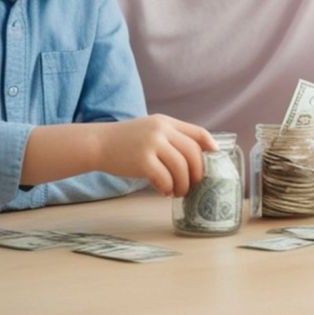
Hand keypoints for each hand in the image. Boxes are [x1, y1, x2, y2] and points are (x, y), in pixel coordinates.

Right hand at [95, 114, 215, 197]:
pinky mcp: (142, 160)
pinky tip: (164, 192)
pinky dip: (168, 188)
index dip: (211, 149)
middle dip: (198, 173)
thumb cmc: (126, 142)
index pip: (199, 133)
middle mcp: (161, 130)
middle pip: (193, 153)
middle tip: (194, 185)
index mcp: (166, 122)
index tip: (216, 162)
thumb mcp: (150, 130)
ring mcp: (152, 144)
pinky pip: (164, 178)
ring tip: (178, 192)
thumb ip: (170, 139)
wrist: (98, 143)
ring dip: (183, 184)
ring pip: (181, 167)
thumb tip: (196, 161)